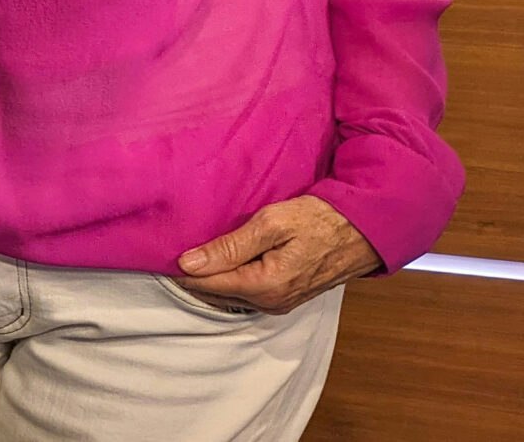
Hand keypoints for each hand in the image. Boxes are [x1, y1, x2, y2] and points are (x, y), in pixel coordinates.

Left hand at [177, 195, 380, 314]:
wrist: (364, 230)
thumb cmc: (320, 220)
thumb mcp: (272, 224)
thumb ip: (230, 246)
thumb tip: (190, 263)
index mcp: (264, 286)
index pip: (205, 283)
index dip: (181, 268)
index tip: (159, 252)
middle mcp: (269, 302)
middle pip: (214, 292)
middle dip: (192, 274)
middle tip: (170, 248)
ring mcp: (279, 302)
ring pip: (229, 294)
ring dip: (210, 277)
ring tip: (191, 252)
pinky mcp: (286, 296)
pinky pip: (245, 292)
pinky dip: (229, 279)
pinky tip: (220, 261)